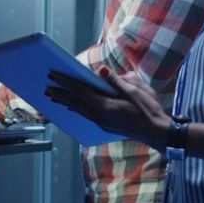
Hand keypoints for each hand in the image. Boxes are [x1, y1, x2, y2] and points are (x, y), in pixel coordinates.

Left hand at [46, 67, 170, 147]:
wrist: (157, 132)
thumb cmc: (149, 109)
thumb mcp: (136, 90)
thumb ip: (117, 80)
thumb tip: (102, 70)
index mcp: (106, 106)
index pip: (81, 91)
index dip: (66, 82)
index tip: (53, 75)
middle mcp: (100, 116)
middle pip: (75, 103)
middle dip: (60, 94)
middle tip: (46, 88)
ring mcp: (102, 123)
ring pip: (79, 110)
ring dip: (66, 102)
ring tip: (54, 97)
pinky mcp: (106, 125)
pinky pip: (86, 115)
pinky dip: (76, 108)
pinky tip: (73, 106)